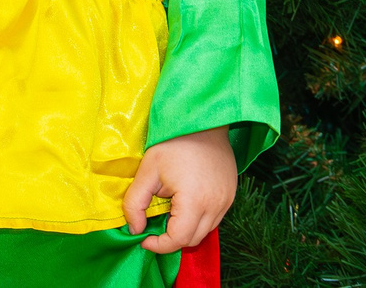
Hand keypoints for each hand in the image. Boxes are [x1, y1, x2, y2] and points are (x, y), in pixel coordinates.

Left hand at [122, 126, 235, 253]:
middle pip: (192, 240)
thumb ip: (135, 203)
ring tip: (168, 212)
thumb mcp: (147, 170)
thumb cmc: (174, 142)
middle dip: (170, 240)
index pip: (178, 240)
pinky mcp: (230, 195)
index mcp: (195, 201)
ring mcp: (226, 201)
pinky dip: (197, 220)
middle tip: (153, 225)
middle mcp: (216, 206)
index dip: (158, 245)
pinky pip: (213, 219)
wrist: (204, 120)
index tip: (143, 237)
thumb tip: (135, 229)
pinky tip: (184, 204)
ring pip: (204, 231)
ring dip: (185, 231)